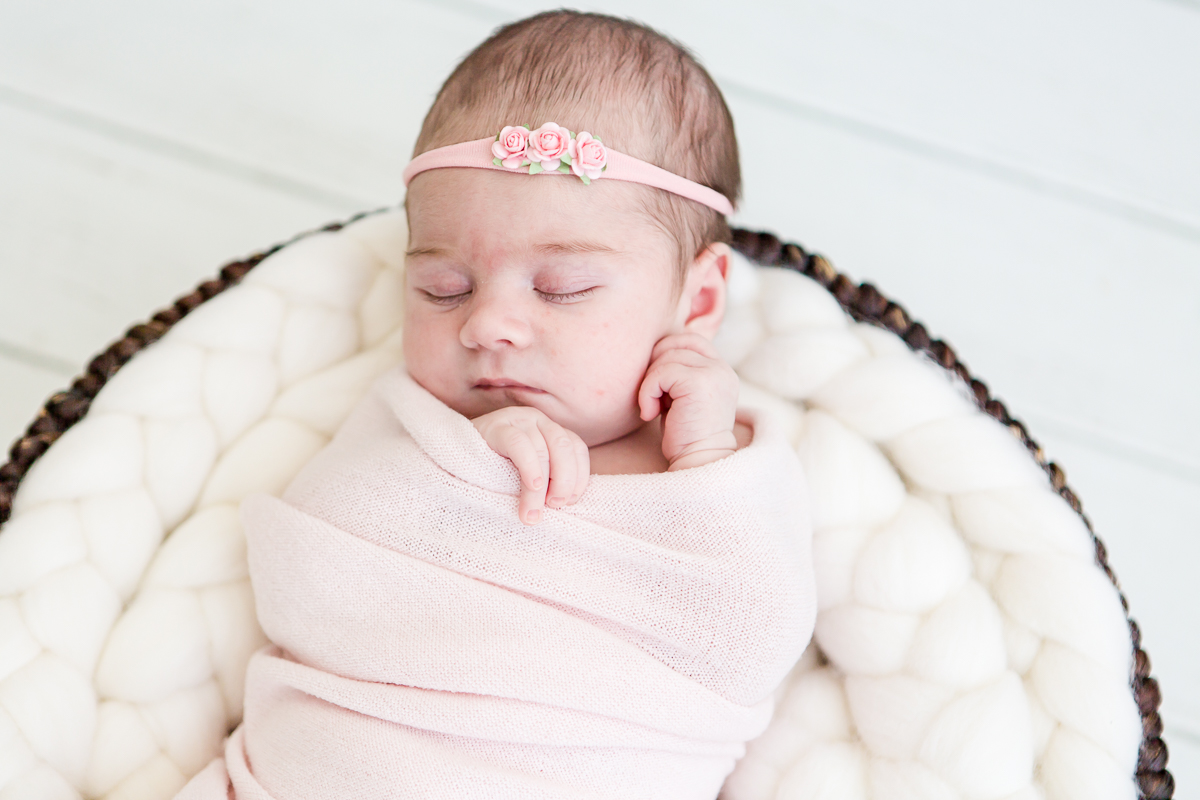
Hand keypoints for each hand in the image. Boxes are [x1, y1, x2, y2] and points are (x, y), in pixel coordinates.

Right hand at [471, 406, 589, 523]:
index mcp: (550, 430)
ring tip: (533, 513)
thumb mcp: (526, 476)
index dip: (579, 476)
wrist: (452, 458)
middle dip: (565, 481)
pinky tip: (532, 487)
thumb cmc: (494, 474)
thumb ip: (548, 482)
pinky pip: (520, 445)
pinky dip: (530, 469)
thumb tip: (565, 504)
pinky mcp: (497, 425)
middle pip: (564, 446)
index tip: (570, 502)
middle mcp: (538, 420)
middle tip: (555, 507)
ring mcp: (517, 419)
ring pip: (543, 450)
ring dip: (541, 488)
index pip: (576, 447)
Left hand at [637, 333, 739, 470]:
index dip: (666, 353)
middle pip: (677, 343)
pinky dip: (648, 392)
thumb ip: (678, 373)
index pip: (690, 340)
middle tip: (652, 394)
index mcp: (721, 370)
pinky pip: (661, 373)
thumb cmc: (685, 435)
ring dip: (650, 382)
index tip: (657, 384)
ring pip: (666, 357)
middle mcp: (722, 369)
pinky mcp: (700, 383)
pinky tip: (650, 414)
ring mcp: (714, 374)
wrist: (697, 464)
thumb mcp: (684, 397)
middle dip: (656, 365)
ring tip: (652, 408)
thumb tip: (654, 353)